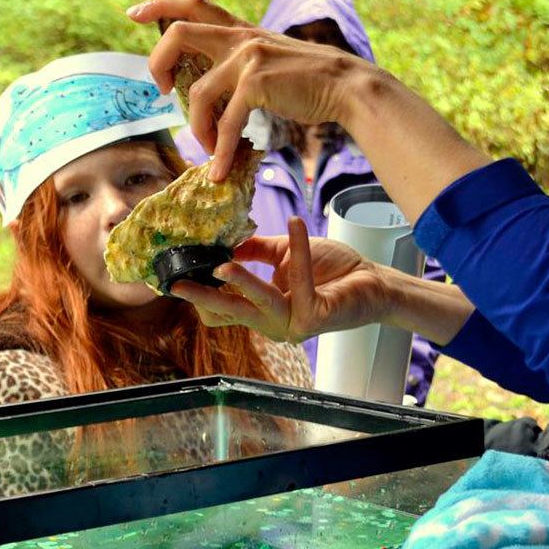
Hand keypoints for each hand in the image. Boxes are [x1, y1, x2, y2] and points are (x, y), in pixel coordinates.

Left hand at [126, 0, 377, 180]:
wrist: (346, 86)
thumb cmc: (306, 82)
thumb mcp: (266, 61)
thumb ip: (236, 64)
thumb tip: (201, 91)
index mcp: (239, 30)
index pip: (194, 3)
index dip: (159, 5)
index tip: (133, 14)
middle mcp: (240, 37)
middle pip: (179, 33)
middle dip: (157, 64)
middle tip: (161, 91)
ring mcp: (247, 57)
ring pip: (197, 93)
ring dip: (198, 128)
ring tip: (209, 148)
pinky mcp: (256, 82)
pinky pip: (225, 122)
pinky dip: (221, 150)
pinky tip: (221, 168)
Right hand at [170, 218, 390, 341]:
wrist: (372, 280)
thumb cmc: (330, 269)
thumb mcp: (283, 255)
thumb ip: (253, 251)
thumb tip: (223, 242)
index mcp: (261, 313)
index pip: (222, 312)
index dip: (200, 298)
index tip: (176, 278)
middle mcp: (273, 324)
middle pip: (229, 312)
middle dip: (202, 298)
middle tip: (177, 286)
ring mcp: (292, 324)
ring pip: (257, 300)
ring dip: (241, 281)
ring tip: (223, 264)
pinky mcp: (313, 316)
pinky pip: (297, 278)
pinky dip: (297, 249)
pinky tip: (296, 224)